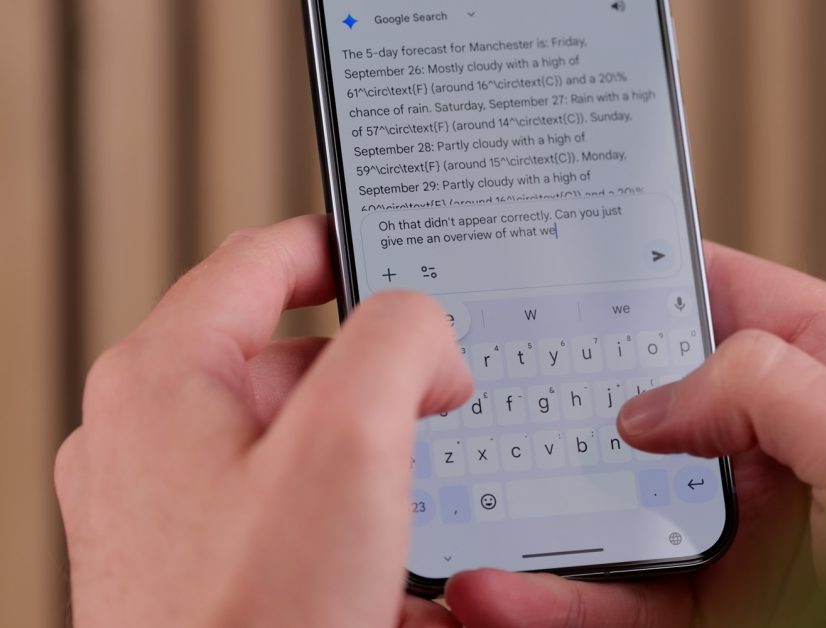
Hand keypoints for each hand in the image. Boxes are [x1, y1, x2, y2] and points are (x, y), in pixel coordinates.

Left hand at [56, 216, 470, 627]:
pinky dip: (336, 508)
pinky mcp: (189, 564)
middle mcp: (145, 434)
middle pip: (283, 351)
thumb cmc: (255, 623)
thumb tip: (422, 332)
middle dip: (371, 372)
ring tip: (411, 495)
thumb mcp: (352, 447)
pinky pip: (276, 502)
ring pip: (284, 431)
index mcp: (162, 377)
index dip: (344, 248)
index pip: (260, 258)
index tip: (405, 259)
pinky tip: (382, 558)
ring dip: (360, 447)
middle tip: (436, 404)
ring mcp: (161, 505)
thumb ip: (397, 342)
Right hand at [445, 244, 825, 626]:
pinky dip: (555, 598)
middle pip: (655, 394)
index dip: (653, 271)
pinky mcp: (713, 601)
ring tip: (467, 499)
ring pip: (620, 499)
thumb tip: (648, 408)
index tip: (569, 260)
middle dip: (574, 386)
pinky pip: (619, 596)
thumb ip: (771, 386)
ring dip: (542, 504)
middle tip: (487, 369)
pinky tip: (496, 593)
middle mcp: (783, 439)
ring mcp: (743, 525)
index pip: (731, 295)